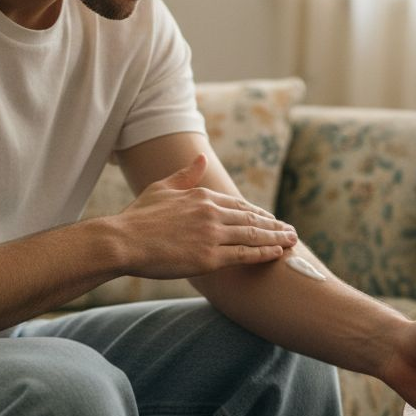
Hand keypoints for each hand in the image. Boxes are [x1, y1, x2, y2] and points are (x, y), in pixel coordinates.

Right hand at [111, 154, 297, 278]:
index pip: (238, 204)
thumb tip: (201, 158)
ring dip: (276, 238)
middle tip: (291, 230)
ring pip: (253, 235)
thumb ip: (185, 175)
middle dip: (274, 225)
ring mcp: (211, 235)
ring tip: (292, 241)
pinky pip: (244, 254)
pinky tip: (277, 253)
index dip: (257, 213)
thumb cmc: (138, 217)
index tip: (270, 219)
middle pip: (251, 218)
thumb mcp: (162, 188)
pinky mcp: (209, 258)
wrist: (123, 241)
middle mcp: (211, 212)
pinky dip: (264, 253)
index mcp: (201, 195)